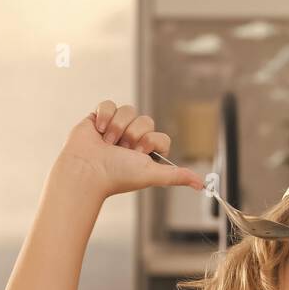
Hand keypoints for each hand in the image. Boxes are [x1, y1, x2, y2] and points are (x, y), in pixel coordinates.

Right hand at [54, 101, 205, 198]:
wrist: (86, 169)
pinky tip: (98, 131)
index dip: (150, 142)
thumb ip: (177, 176)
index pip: (161, 137)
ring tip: (107, 143)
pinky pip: (109, 103)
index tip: (138, 154)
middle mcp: (132, 139)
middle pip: (146, 120)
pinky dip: (104, 116)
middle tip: (122, 149)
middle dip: (134, 134)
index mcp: (146, 153)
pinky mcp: (99, 117)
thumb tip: (202, 186)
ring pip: (129, 110)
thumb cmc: (117, 174)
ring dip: (118, 127)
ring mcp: (115, 128)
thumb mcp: (152, 174)